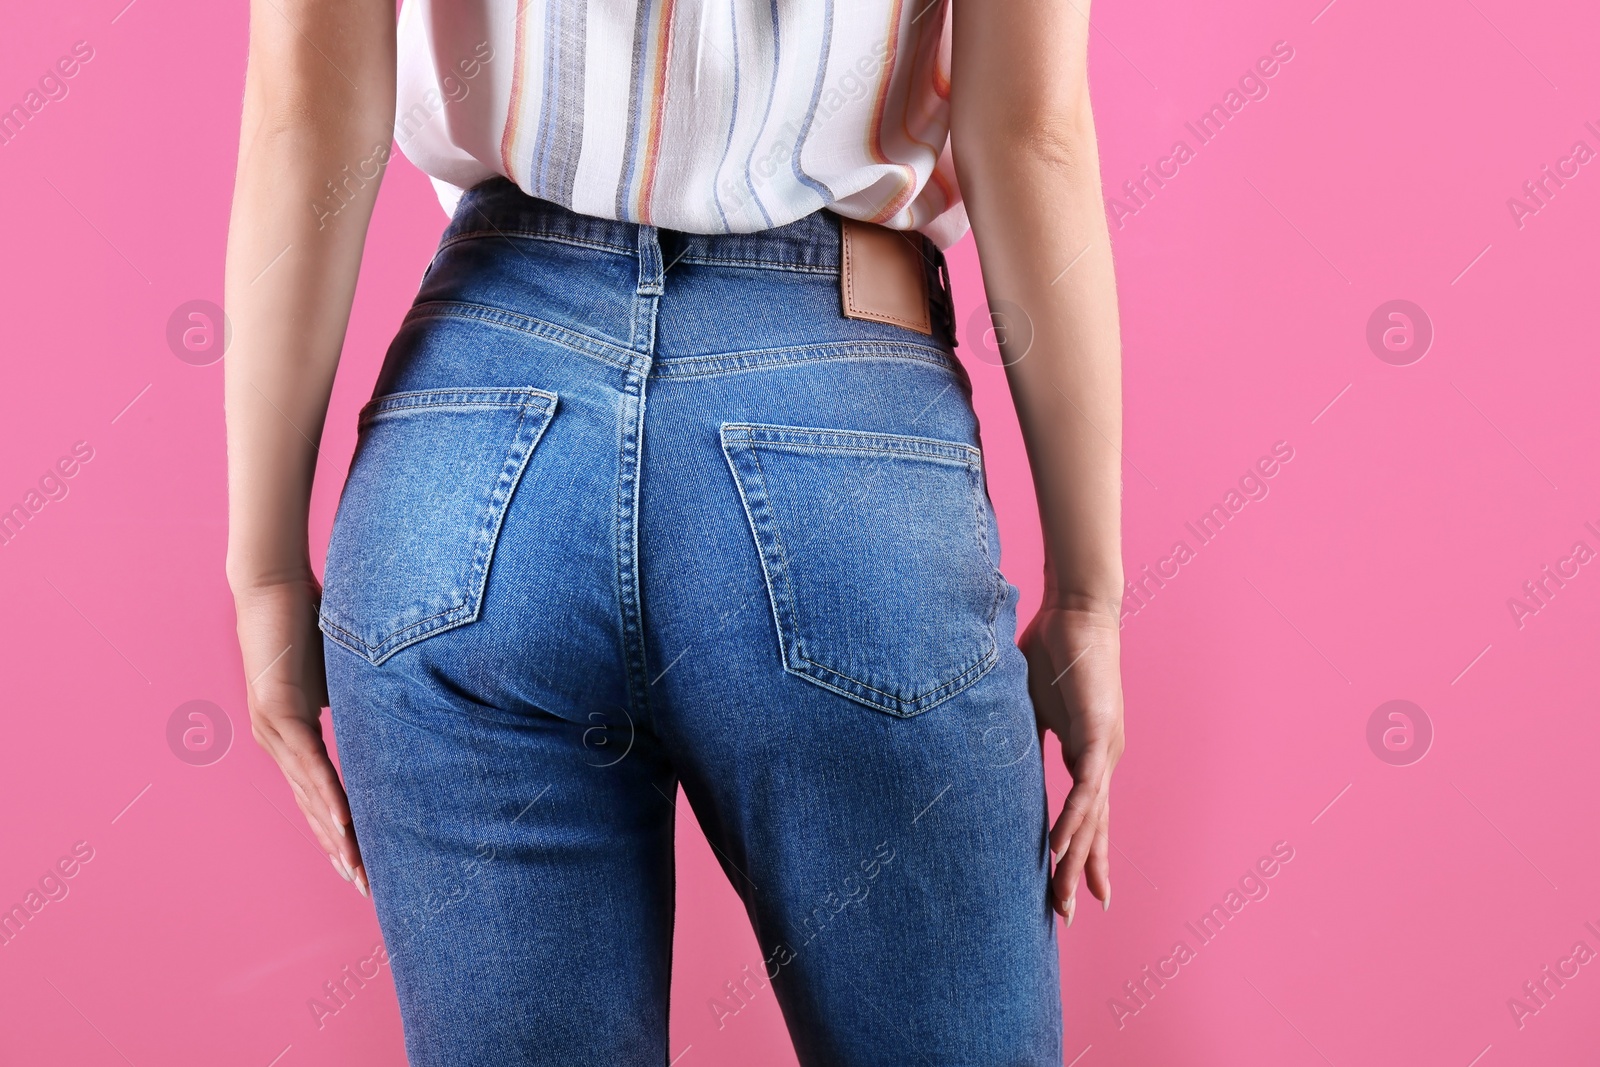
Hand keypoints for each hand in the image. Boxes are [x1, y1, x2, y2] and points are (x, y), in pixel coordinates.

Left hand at [233, 573, 368, 897]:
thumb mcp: (344, 673)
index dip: (341, 830)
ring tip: (357, 867)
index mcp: (291, 735)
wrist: (272, 586)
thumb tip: (399, 716)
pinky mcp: (278, 713)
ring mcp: (273, 730)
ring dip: (336, 834)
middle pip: (314, 806)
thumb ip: (361, 701)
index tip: (363, 863)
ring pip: (311, 794)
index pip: (320, 793)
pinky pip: (310, 763)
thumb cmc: (309, 621)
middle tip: (364, 886)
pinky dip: (329, 795)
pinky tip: (345, 823)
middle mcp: (277, 741)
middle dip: (341, 848)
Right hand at [1019, 598, 1124, 925]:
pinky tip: (1064, 849)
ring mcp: (1103, 748)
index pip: (1086, 813)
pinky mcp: (1098, 733)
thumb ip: (1018, 735)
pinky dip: (1075, 820)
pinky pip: (1086, 788)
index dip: (1081, 851)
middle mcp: (1101, 758)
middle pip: (1092, 827)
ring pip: (1091, 817)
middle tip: (1068, 914)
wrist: (1076, 608)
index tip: (1077, 889)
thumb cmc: (1053, 647)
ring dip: (1075, 859)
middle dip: (1080, 872)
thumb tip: (990, 755)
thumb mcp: (1028, 704)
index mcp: (1085, 751)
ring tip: (1066, 898)